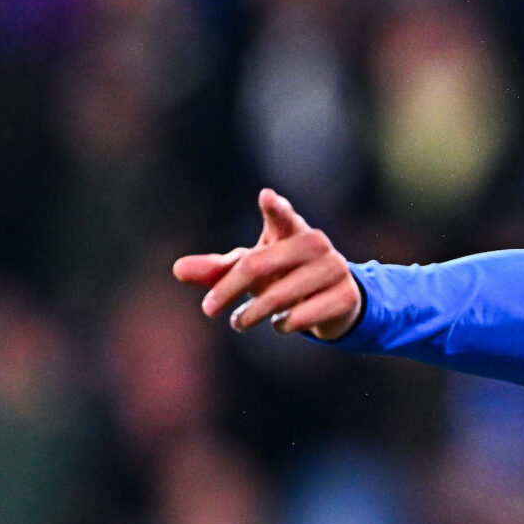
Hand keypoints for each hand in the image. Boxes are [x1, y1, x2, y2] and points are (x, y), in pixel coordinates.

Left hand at [173, 189, 362, 340]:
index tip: (266, 198)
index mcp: (291, 230)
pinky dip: (282, 325)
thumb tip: (177, 270)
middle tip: (208, 309)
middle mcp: (316, 244)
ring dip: (250, 315)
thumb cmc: (283, 277)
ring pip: (277, 296)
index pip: (282, 216)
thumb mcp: (251, 270)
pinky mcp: (346, 297)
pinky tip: (281, 324)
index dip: (275, 208)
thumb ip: (217, 270)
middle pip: (257, 265)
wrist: (336, 301)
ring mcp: (335, 269)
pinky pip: (300, 316)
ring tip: (239, 322)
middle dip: (228, 289)